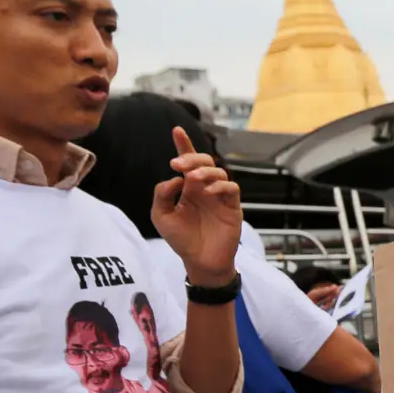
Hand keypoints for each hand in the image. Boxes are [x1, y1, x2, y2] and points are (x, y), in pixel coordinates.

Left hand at [152, 126, 241, 285]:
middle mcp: (205, 188)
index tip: (176, 130)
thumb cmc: (182, 240)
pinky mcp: (232, 207)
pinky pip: (231, 189)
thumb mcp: (161, 216)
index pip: (187, 162)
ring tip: (192, 180)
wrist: (200, 261)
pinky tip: (208, 192)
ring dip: (205, 171)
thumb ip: (162, 195)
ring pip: (219, 172)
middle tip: (178, 165)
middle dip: (192, 158)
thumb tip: (174, 178)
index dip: (183, 144)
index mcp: (188, 188)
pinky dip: (221, 186)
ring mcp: (219, 197)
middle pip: (204, 161)